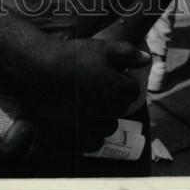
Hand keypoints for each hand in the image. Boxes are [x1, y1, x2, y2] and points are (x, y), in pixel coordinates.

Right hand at [0, 38, 147, 163]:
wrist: (42, 70)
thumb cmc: (74, 57)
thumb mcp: (103, 48)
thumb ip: (127, 53)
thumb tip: (146, 59)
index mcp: (120, 89)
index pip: (133, 90)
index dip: (123, 80)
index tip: (112, 74)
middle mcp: (110, 110)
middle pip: (121, 107)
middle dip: (115, 98)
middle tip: (100, 86)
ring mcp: (93, 124)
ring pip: (109, 126)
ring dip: (105, 117)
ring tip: (92, 104)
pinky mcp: (77, 135)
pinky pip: (93, 142)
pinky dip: (92, 134)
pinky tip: (84, 122)